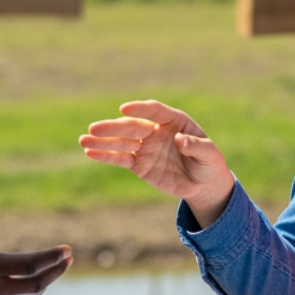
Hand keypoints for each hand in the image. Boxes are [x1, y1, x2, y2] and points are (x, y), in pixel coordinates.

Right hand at [79, 100, 234, 227]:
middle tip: (95, 128)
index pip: (154, 111)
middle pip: (133, 126)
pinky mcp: (139, 164)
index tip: (124, 110)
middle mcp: (156, 131)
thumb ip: (196, 146)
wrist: (203, 184)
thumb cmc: (209, 163)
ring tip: (83, 140)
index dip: (140, 109)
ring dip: (102, 141)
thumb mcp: (210, 155)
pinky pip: (120, 158)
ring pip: (122, 142)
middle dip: (113, 127)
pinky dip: (105, 155)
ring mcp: (146, 147)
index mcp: (174, 121)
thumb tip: (180, 140)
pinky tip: (90, 152)